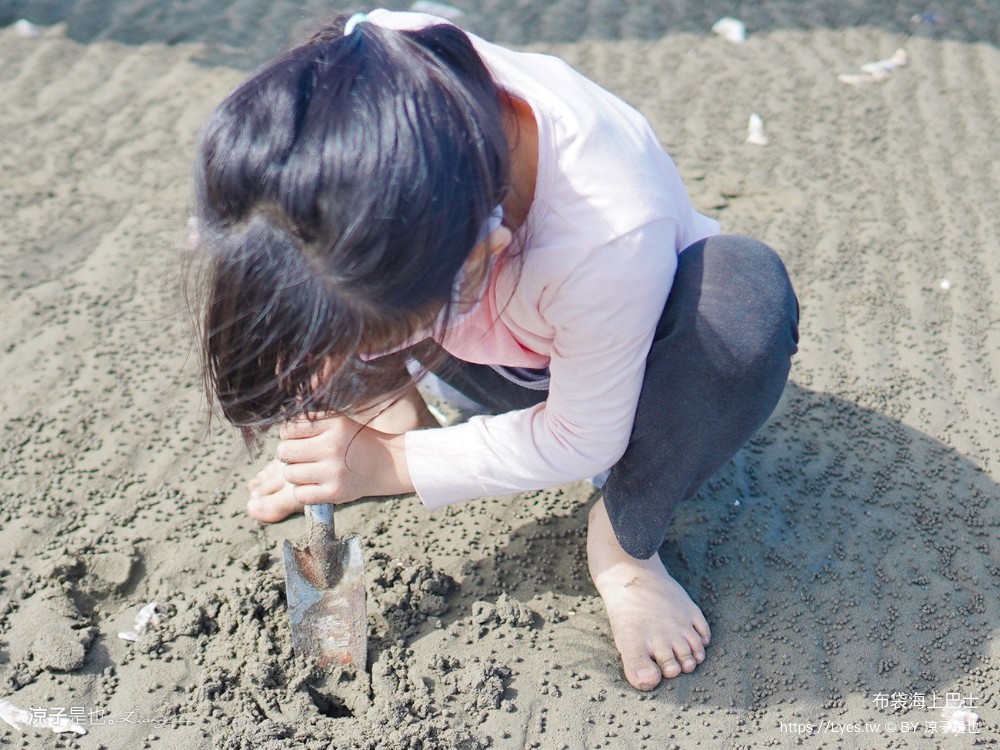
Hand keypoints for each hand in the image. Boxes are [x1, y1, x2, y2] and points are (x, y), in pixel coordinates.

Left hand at [274, 414, 412, 506]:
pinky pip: (299, 494)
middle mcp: (333, 447)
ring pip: (289, 474)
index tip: (299, 439)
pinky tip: (315, 484)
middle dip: (288, 454)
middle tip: (301, 456)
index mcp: (334, 425)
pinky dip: (303, 491)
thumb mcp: (338, 422)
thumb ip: (311, 421)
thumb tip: (280, 424)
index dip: (289, 435)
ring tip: (310, 470)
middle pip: (285, 452)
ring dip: (295, 473)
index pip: (289, 429)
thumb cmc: (354, 441)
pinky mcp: (335, 493)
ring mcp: (334, 472)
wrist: (385, 464)